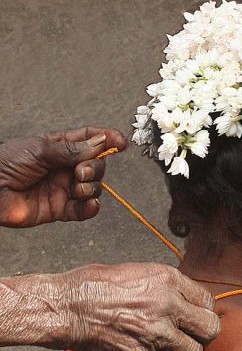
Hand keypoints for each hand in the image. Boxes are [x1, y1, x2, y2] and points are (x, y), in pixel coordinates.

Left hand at [0, 126, 126, 226]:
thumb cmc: (8, 162)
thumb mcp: (41, 149)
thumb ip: (73, 150)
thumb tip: (100, 143)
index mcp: (60, 147)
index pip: (89, 140)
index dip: (107, 139)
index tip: (121, 142)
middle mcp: (65, 167)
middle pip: (96, 165)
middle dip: (95, 168)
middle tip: (81, 171)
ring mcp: (63, 188)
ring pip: (92, 188)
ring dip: (92, 188)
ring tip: (78, 187)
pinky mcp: (59, 209)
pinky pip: (82, 211)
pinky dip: (90, 209)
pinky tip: (89, 205)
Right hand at [61, 263, 219, 350]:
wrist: (72, 306)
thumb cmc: (98, 283)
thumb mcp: (138, 270)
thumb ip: (166, 285)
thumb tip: (181, 298)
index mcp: (167, 279)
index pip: (207, 300)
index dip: (204, 308)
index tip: (196, 313)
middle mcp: (168, 305)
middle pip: (209, 328)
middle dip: (204, 331)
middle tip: (193, 331)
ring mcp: (157, 333)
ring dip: (188, 349)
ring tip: (176, 344)